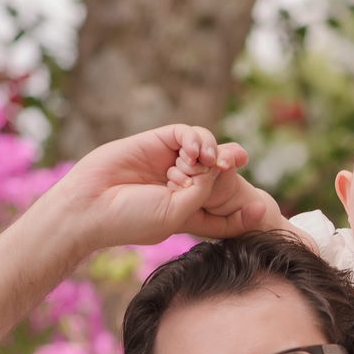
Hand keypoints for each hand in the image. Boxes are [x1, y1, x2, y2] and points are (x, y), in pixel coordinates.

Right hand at [52, 126, 268, 249]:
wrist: (91, 205)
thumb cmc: (132, 219)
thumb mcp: (179, 214)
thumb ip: (204, 191)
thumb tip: (220, 165)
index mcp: (187, 212)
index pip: (223, 209)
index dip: (244, 210)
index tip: (262, 208)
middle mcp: (180, 187)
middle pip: (218, 172)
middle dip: (231, 166)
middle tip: (240, 160)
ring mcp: (168, 163)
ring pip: (206, 149)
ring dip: (212, 152)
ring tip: (204, 161)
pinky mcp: (156, 143)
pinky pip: (186, 133)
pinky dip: (196, 138)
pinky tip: (195, 151)